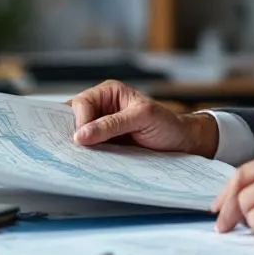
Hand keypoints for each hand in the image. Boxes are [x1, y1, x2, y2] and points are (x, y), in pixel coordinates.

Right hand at [69, 80, 217, 156]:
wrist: (181, 143)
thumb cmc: (167, 124)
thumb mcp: (142, 118)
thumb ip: (112, 124)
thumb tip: (82, 134)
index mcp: (109, 92)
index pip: (82, 103)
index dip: (80, 121)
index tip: (81, 139)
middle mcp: (102, 107)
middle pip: (74, 118)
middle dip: (73, 133)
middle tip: (74, 150)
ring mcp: (101, 127)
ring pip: (78, 135)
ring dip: (79, 146)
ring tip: (80, 158)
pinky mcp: (104, 144)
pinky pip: (88, 148)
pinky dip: (86, 155)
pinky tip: (87, 162)